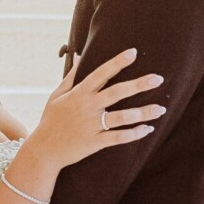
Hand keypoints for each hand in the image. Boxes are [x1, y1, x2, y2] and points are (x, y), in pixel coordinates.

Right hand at [31, 47, 164, 169]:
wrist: (43, 150)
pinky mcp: (94, 143)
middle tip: (158, 79)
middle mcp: (87, 107)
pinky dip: (134, 134)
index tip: (133, 53)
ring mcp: (92, 125)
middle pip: (117, 93)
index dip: (117, 62)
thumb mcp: (57, 95)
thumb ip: (70, 76)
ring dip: (143, 112)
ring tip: (160, 109)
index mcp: (79, 94)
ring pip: (122, 117)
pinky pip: (118, 138)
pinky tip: (147, 129)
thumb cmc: (50, 121)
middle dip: (139, 85)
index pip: (101, 74)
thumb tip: (78, 56)